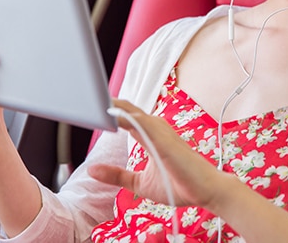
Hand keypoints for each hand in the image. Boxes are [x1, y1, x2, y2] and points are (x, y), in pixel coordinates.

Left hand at [88, 99, 228, 209]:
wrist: (206, 192)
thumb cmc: (179, 184)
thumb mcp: (139, 183)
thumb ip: (117, 175)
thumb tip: (92, 170)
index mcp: (150, 134)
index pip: (125, 116)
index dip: (108, 110)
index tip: (88, 105)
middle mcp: (155, 128)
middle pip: (126, 109)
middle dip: (105, 103)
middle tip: (81, 95)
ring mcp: (159, 130)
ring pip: (130, 112)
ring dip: (111, 106)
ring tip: (90, 99)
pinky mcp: (162, 137)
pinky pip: (139, 122)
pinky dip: (123, 116)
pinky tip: (109, 113)